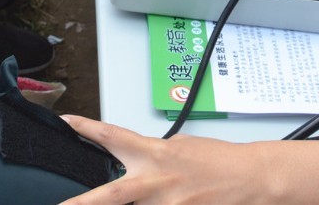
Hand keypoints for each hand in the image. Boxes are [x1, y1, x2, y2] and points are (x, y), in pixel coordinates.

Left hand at [59, 117, 259, 204]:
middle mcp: (156, 182)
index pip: (113, 137)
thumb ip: (154, 156)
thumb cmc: (221, 161)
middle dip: (81, 204)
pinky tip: (170, 201)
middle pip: (109, 196)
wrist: (251, 179)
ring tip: (160, 193)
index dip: (87, 128)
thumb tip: (139, 163)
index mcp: (156, 154)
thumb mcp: (182, 146)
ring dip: (139, 203)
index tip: (67, 122)